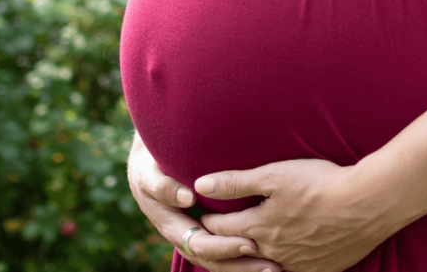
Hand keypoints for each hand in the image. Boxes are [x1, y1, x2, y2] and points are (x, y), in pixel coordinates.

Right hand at [127, 135, 283, 271]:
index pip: (200, 245)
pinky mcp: (210, 230)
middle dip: (242, 265)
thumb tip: (187, 197)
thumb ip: (163, 186)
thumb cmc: (150, 166)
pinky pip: (228, 248)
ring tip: (277, 268)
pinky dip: (247, 257)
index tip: (249, 243)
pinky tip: (274, 258)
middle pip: (215, 260)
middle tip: (271, 266)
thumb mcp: (149, 174)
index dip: (224, 247)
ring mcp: (198, 236)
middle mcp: (186, 237)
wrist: (149, 165)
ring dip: (248, 266)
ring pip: (223, 260)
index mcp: (172, 227)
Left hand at [195, 159, 392, 271]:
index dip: (210, 219)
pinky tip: (281, 261)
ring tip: (249, 248)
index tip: (202, 214)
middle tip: (216, 236)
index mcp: (259, 227)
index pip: (221, 227)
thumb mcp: (274, 175)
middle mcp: (273, 252)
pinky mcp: (320, 269)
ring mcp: (297, 264)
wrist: (367, 203)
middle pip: (238, 250)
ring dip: (253, 258)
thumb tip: (200, 185)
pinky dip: (280, 266)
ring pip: (264, 266)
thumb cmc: (320, 184)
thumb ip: (235, 182)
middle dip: (224, 243)